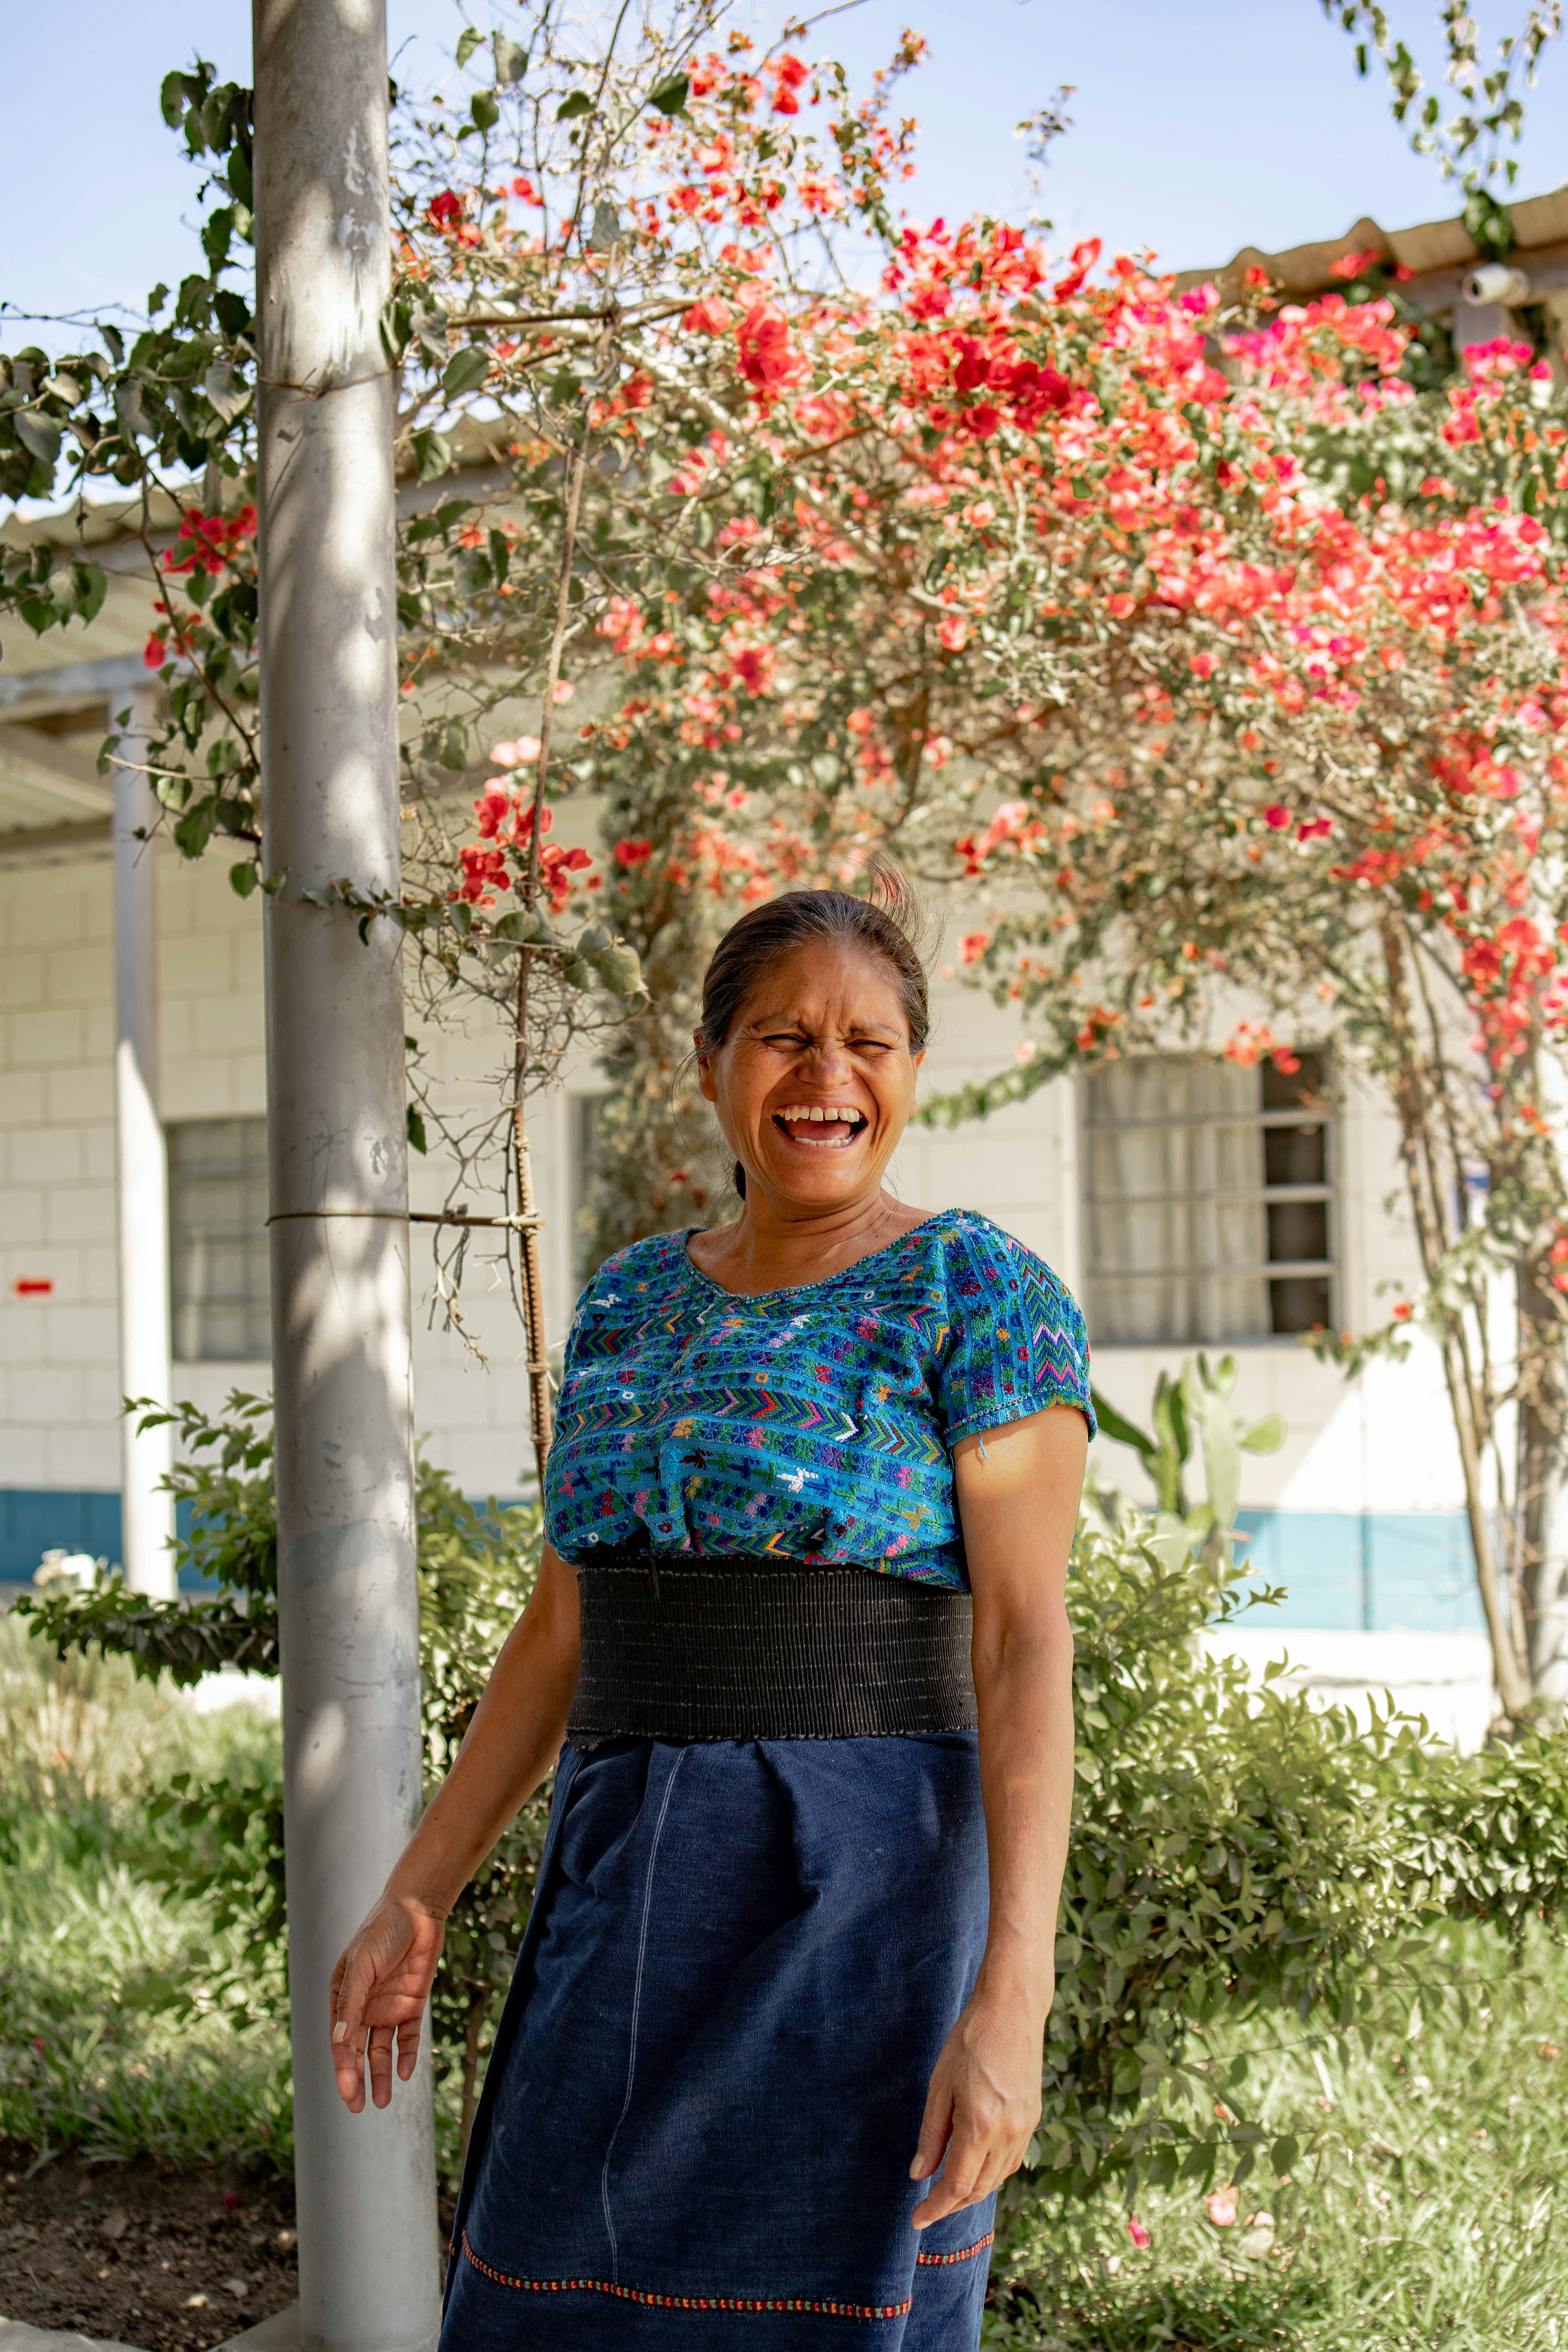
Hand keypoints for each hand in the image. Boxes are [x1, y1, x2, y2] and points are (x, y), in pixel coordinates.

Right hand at [329, 1890, 446, 2112]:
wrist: (418, 1909)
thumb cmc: (382, 1931)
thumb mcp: (362, 1964)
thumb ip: (351, 2001)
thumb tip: (338, 2040)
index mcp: (343, 1997)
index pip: (340, 2041)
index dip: (343, 2068)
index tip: (348, 2093)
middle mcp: (364, 2007)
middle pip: (358, 2051)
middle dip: (358, 2079)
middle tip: (359, 2107)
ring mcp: (388, 2006)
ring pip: (382, 2049)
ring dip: (382, 2074)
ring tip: (382, 2101)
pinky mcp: (413, 2003)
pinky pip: (408, 2036)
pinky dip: (406, 2053)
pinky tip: (405, 2072)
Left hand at [909, 1978, 1048, 2227]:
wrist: (1012, 2009)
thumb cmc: (970, 2040)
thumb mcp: (940, 2085)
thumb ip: (932, 2134)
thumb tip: (920, 2174)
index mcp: (980, 2125)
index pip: (958, 2186)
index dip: (935, 2207)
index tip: (916, 2219)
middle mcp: (1008, 2134)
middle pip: (979, 2188)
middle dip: (952, 2203)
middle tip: (928, 2206)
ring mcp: (1025, 2127)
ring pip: (998, 2177)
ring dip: (973, 2190)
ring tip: (948, 2189)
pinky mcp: (1033, 2118)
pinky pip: (1012, 2159)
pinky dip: (992, 2171)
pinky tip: (976, 2165)